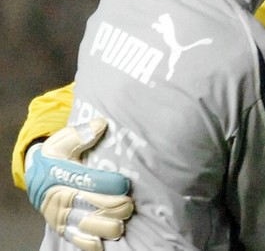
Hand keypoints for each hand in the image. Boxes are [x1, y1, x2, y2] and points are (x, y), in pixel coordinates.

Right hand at [25, 117, 133, 250]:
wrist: (36, 177)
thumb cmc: (55, 156)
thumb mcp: (62, 141)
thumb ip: (82, 133)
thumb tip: (101, 123)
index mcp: (63, 175)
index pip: (93, 183)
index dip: (113, 185)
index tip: (126, 184)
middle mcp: (62, 198)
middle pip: (98, 206)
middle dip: (119, 206)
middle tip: (129, 202)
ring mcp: (63, 216)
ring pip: (94, 226)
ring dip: (112, 223)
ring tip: (123, 217)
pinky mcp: (63, 229)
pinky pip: (80, 240)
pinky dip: (95, 241)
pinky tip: (108, 236)